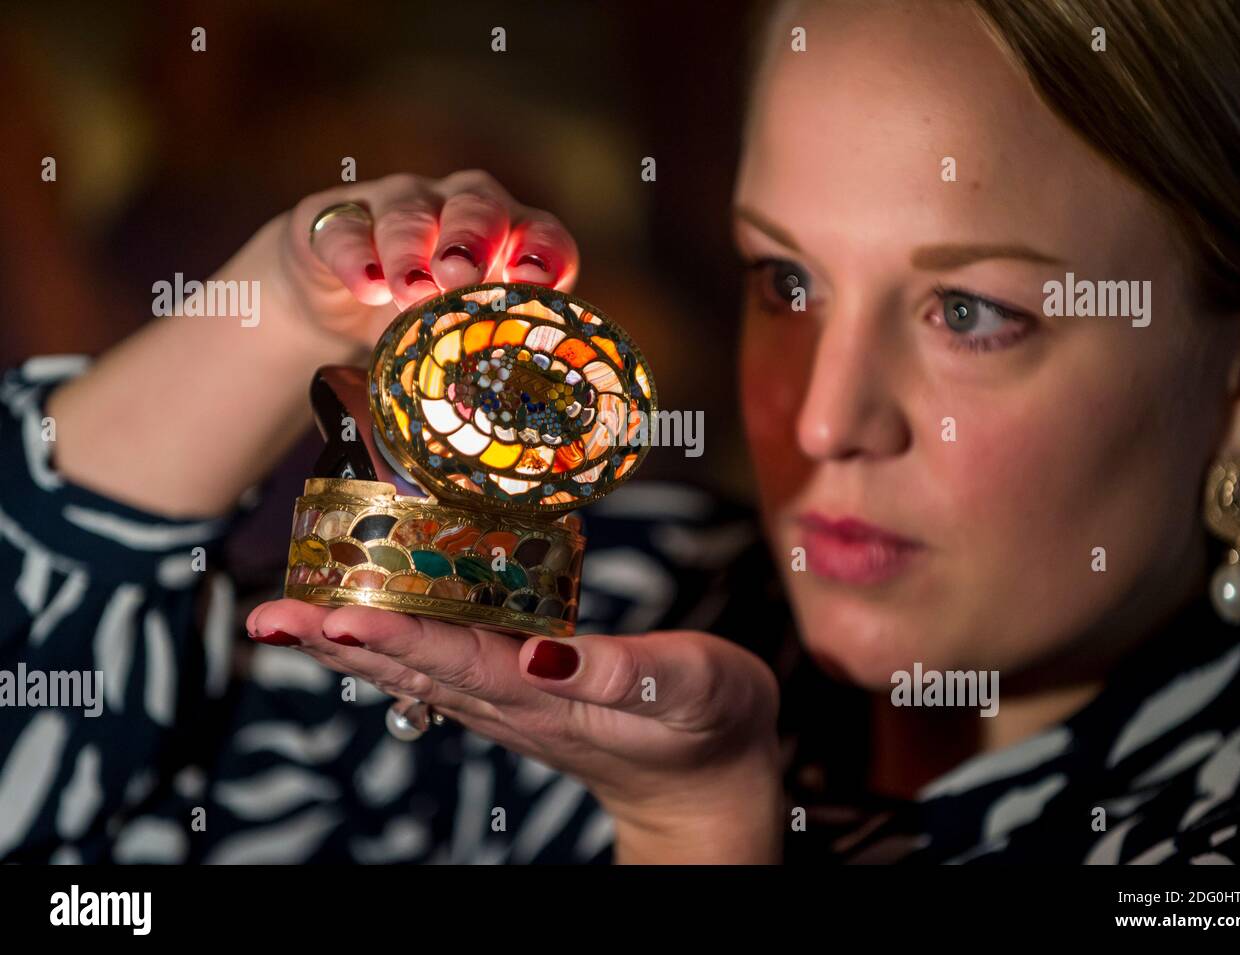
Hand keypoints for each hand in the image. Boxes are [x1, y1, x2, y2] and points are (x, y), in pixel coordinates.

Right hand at [44, 169, 578, 516]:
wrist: (329, 305)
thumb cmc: (415, 341)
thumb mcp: (455, 371)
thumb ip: (489, 410)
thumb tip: (530, 499)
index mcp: (506, 252)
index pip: (540, 237)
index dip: (544, 252)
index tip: (539, 281)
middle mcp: (459, 219)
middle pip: (479, 202)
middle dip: (474, 235)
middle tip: (461, 276)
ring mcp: (397, 211)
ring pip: (411, 210)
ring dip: (412, 247)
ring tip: (408, 291)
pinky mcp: (333, 221)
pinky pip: (341, 226)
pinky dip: (353, 253)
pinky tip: (361, 284)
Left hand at [246, 601, 785, 862]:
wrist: (709, 783)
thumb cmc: (708, 723)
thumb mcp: (686, 688)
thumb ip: (622, 670)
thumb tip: (543, 651)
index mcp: (550, 698)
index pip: (457, 662)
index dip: (394, 637)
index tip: (332, 614)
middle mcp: (512, 703)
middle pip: (410, 670)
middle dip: (337, 642)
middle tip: (269, 617)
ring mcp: (507, 704)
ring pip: (413, 673)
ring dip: (348, 646)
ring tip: (287, 620)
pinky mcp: (514, 696)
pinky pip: (438, 668)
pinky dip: (388, 646)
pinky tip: (359, 627)